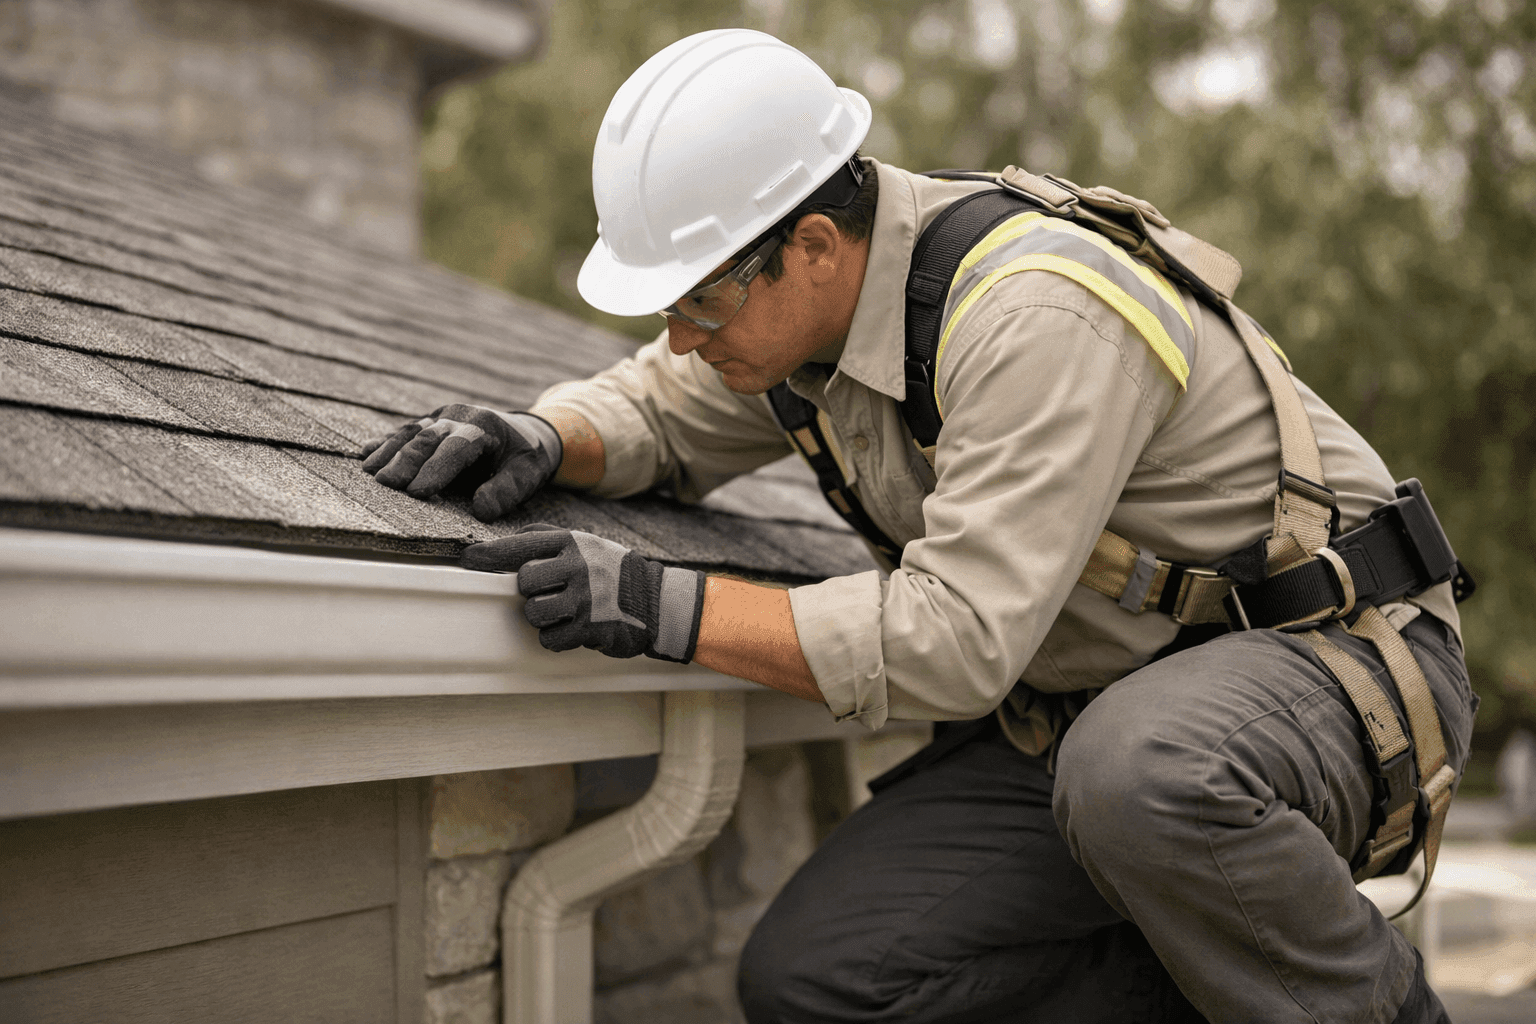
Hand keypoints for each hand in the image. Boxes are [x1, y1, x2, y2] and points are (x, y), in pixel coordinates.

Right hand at [360, 406, 561, 521]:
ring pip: (410, 432)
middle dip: (405, 461)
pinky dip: (385, 443)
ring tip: (369, 471)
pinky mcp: (429, 423)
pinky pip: (405, 431)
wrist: (525, 433)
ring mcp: (440, 417)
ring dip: (388, 451)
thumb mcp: (528, 473)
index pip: (456, 448)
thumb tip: (481, 510)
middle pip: (427, 438)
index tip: (418, 492)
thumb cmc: (525, 457)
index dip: (436, 469)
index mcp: (483, 426)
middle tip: (385, 484)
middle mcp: (458, 416)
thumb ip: (507, 491)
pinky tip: (365, 454)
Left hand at [462, 524, 705, 662]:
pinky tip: (575, 627)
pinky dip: (557, 638)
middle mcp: (578, 567)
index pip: (521, 546)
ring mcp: (584, 598)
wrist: (656, 601)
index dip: (490, 554)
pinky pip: (550, 639)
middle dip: (531, 591)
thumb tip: (508, 540)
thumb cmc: (614, 572)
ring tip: (565, 610)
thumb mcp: (586, 544)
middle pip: (524, 581)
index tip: (468, 558)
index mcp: (573, 543)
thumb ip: (548, 539)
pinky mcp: (589, 628)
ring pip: (534, 612)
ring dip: (543, 616)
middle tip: (551, 592)